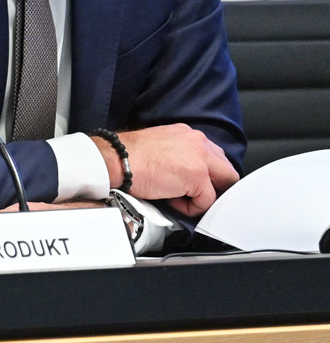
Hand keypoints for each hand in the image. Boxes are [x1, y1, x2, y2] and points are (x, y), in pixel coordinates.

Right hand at [113, 124, 239, 213]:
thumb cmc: (128, 155)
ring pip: (223, 184)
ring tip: (180, 198)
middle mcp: (199, 142)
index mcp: (188, 135)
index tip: (194, 184)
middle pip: (226, 170)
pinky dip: (191, 207)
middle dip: (214, 185)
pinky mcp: (197, 177)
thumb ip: (178, 154)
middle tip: (193, 194)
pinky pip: (206, 201)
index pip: (214, 156)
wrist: (117, 159)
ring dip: (205, 195)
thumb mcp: (159, 146)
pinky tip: (171, 201)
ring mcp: (201, 159)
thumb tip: (183, 173)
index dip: (208, 174)